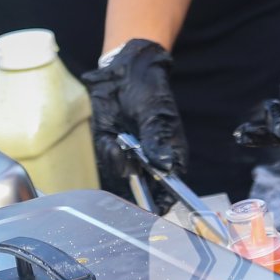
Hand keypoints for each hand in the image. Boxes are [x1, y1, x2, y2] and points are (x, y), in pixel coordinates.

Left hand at [83, 39, 190, 201]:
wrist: (123, 71)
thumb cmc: (149, 89)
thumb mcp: (155, 112)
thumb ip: (157, 140)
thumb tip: (165, 166)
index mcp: (171, 154)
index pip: (171, 188)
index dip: (163, 201)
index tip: (155, 208)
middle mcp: (152, 161)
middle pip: (145, 189)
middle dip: (134, 183)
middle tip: (128, 158)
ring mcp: (131, 157)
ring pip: (124, 178)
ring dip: (119, 163)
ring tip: (119, 139)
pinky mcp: (111, 150)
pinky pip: (108, 164)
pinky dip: (108, 154)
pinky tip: (112, 138)